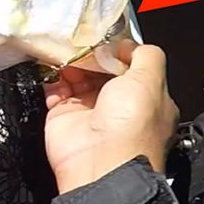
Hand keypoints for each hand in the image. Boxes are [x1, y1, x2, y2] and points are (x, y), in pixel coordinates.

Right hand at [43, 42, 179, 194]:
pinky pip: (55, 90)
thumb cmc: (131, 124)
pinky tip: (56, 72)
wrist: (99, 162)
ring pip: (77, 76)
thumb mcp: (151, 80)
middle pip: (101, 69)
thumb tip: (127, 45)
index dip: (119, 52)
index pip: (131, 67)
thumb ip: (146, 55)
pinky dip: (53, 80)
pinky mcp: (63, 115)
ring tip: (68, 57)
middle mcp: (118, 105)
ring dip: (71, 64)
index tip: (107, 40)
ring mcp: (89, 110)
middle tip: (83, 45)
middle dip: (92, 56)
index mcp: (145, 98)